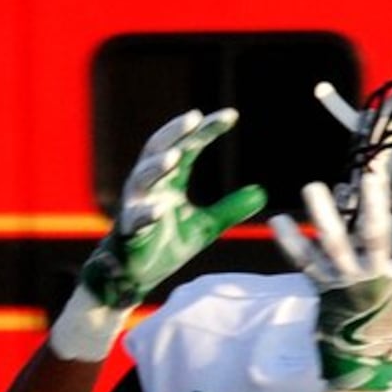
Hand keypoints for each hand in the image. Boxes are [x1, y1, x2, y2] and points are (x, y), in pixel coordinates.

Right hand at [52, 109, 264, 359]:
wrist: (138, 275)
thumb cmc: (166, 243)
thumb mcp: (206, 226)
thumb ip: (230, 209)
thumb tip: (262, 193)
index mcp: (170, 179)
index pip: (188, 146)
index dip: (207, 129)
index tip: (230, 115)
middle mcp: (150, 185)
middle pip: (159, 149)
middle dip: (175, 133)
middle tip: (195, 117)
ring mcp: (136, 205)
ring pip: (142, 178)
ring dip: (157, 166)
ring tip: (175, 157)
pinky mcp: (129, 231)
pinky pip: (135, 219)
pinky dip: (145, 213)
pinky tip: (157, 210)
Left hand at [271, 154, 391, 391]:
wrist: (363, 370)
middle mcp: (374, 278)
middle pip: (374, 236)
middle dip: (374, 204)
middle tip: (371, 174)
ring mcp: (347, 283)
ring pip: (334, 244)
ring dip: (323, 214)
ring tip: (313, 186)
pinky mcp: (324, 290)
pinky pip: (305, 263)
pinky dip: (291, 243)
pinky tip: (278, 220)